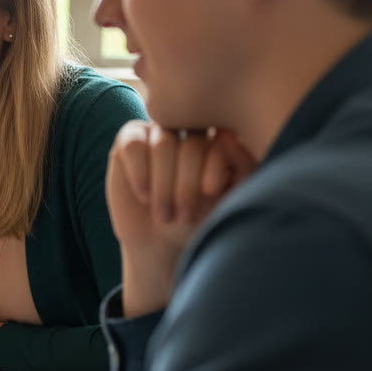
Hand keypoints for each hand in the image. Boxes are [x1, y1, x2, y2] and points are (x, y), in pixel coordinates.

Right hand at [106, 122, 256, 317]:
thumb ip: (241, 166)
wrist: (160, 240)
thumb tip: (226, 135)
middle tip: (184, 216)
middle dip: (187, 184)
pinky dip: (139, 172)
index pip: (220, 140)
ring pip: (163, 143)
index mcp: (221, 140)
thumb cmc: (199, 219)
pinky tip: (144, 195)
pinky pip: (134, 144)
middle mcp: (191, 130)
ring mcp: (159, 132)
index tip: (209, 194)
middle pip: (192, 143)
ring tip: (164, 214)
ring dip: (163, 184)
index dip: (213, 166)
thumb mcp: (228, 199)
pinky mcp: (130, 140)